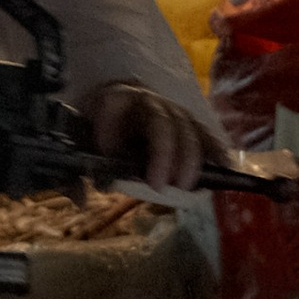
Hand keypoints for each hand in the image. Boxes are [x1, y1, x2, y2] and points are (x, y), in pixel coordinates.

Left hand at [83, 78, 203, 190]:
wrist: (118, 111)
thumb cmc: (98, 129)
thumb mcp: (80, 146)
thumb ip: (73, 173)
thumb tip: (79, 199)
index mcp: (114, 99)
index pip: (114, 104)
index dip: (111, 125)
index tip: (106, 150)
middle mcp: (146, 100)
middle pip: (161, 122)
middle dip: (163, 153)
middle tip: (159, 185)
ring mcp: (171, 110)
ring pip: (187, 128)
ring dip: (190, 157)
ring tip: (187, 187)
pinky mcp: (188, 123)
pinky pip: (205, 134)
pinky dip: (215, 150)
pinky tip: (225, 168)